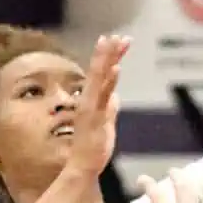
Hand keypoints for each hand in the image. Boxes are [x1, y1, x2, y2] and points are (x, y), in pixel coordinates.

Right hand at [64, 34, 129, 179]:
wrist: (82, 167)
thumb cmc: (92, 149)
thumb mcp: (106, 124)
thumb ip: (110, 109)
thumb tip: (115, 96)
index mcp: (92, 100)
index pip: (102, 74)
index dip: (111, 57)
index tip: (120, 41)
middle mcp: (89, 100)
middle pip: (100, 70)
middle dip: (109, 52)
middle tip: (119, 35)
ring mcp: (91, 107)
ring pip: (99, 78)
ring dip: (107, 59)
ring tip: (114, 42)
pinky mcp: (94, 117)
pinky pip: (103, 96)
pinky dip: (109, 81)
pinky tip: (116, 68)